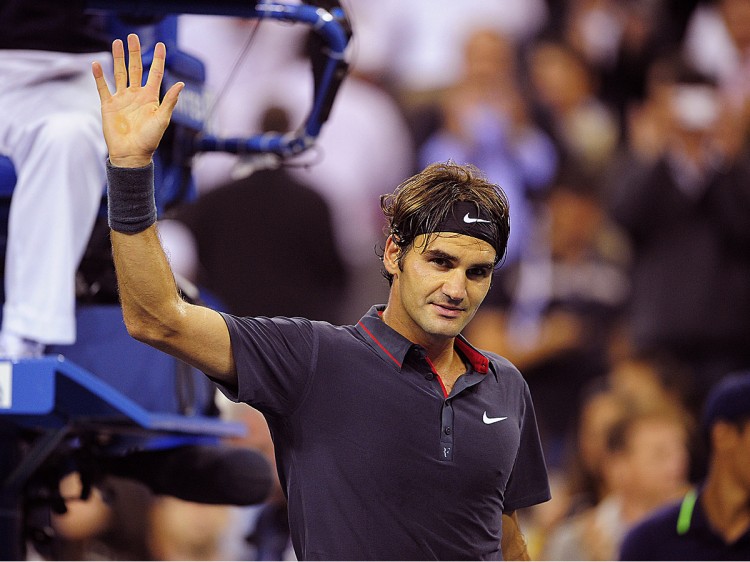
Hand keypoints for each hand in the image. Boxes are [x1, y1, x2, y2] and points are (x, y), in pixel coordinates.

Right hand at [92, 34, 183, 167]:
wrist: (131, 155)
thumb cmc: (149, 140)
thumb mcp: (162, 119)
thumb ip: (169, 101)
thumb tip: (181, 84)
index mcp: (150, 98)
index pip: (155, 73)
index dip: (158, 59)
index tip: (161, 45)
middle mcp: (136, 95)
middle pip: (135, 69)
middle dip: (134, 53)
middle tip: (132, 37)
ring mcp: (122, 99)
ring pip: (119, 73)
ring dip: (118, 58)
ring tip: (117, 42)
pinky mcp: (108, 105)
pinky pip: (102, 87)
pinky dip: (99, 76)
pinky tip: (97, 64)